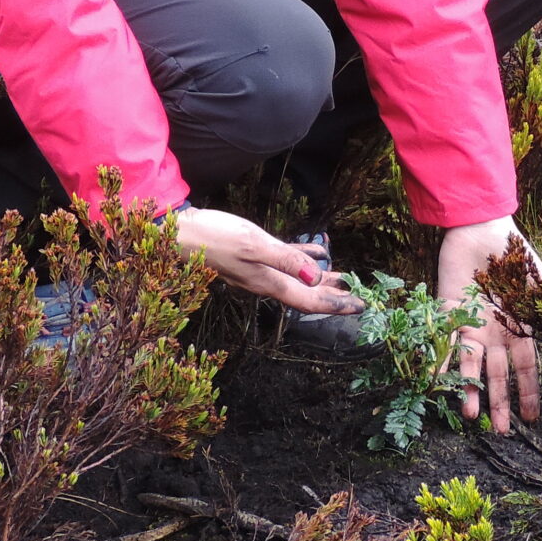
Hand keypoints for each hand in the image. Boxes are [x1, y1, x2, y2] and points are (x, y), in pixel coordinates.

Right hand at [173, 208, 357, 316]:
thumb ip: (285, 260)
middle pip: (307, 294)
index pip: (309, 299)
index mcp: (269, 282)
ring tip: (343, 280)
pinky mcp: (253, 255)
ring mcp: (259, 269)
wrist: (181, 233)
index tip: (360, 307)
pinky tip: (318, 252)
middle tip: (358, 299)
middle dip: (333, 297)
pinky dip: (305, 258)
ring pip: (299, 279)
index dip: (336, 304)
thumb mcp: (254, 245)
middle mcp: (266, 281)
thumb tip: (316, 278)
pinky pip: (287, 260)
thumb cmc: (215, 237)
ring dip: (321, 280)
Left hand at [438, 215, 540, 435]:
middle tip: (500, 431)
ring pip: (471, 366)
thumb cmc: (515, 253)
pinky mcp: (447, 313)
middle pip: (498, 375)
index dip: (529, 392)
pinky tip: (436, 383)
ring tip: (470, 417)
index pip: (526, 367)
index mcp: (519, 327)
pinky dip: (437, 361)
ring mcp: (471, 325)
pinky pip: (442, 342)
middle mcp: (495, 332)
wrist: (482, 226)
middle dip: (500, 403)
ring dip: (470, 391)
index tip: (532, 418)